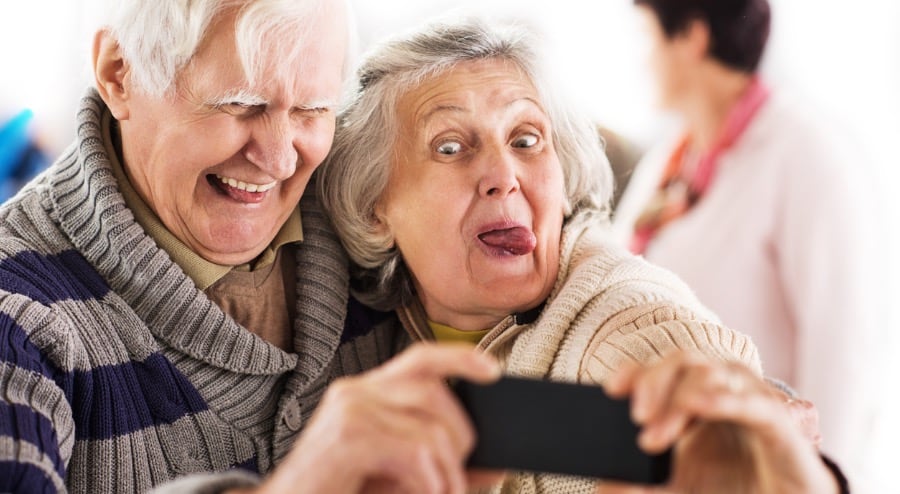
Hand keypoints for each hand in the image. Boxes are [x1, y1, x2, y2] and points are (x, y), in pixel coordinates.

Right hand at [244, 342, 501, 493]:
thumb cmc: (342, 491)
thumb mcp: (398, 478)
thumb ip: (440, 468)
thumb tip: (491, 467)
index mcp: (365, 393)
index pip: (420, 358)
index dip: (458, 357)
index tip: (493, 371)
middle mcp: (355, 392)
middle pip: (435, 393)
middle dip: (461, 439)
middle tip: (457, 481)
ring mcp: (349, 410)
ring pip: (431, 429)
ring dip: (448, 474)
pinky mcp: (348, 438)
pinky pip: (416, 454)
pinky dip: (430, 483)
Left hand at [597, 352, 838, 493]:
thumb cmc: (735, 484)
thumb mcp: (682, 488)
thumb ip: (646, 487)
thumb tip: (603, 489)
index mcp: (692, 394)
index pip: (658, 369)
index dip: (634, 372)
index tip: (610, 390)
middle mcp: (719, 385)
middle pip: (681, 362)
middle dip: (653, 384)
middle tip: (635, 418)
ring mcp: (749, 396)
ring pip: (711, 373)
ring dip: (680, 399)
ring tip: (655, 435)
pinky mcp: (777, 420)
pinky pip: (750, 402)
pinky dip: (724, 400)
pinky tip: (700, 406)